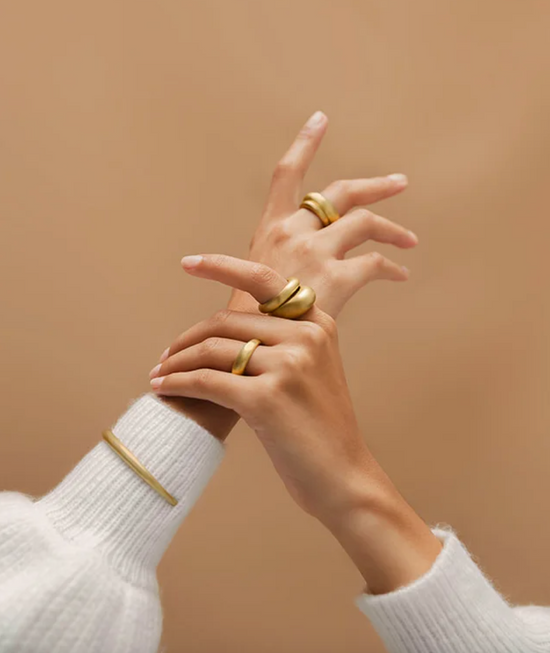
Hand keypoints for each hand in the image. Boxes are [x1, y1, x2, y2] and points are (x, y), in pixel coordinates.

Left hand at [153, 254, 367, 519]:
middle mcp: (306, 336)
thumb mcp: (312, 370)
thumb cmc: (319, 428)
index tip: (189, 262)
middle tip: (166, 357)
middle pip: (226, 322)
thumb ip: (279, 342)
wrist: (343, 477)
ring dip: (177, 363)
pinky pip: (206, 381)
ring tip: (160, 375)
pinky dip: (178, 384)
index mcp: (318, 323)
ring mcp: (289, 365)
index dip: (221, 266)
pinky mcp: (267, 398)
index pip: (262, 280)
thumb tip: (220, 331)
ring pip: (212, 350)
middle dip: (188, 339)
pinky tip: (162, 389)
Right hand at [227, 110, 416, 316]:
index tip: (320, 119)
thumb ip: (277, 263)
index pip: (286, 175)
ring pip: (363, 222)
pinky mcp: (337, 276)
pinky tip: (400, 275)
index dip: (304, 144)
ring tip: (410, 241)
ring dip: (391, 229)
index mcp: (270, 230)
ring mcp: (316, 251)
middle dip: (373, 187)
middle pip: (340, 193)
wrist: (251, 348)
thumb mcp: (249, 281)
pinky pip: (375, 263)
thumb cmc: (250, 321)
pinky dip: (391, 267)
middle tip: (399, 184)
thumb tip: (297, 266)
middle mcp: (293, 231)